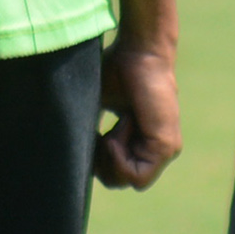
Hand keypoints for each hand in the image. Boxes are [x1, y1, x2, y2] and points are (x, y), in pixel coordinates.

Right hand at [93, 40, 181, 189]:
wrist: (140, 53)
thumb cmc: (118, 71)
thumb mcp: (97, 106)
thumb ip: (90, 132)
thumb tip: (68, 153)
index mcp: (141, 139)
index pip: (115, 171)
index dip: (96, 159)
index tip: (94, 132)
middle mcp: (155, 148)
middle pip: (118, 180)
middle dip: (101, 160)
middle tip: (103, 130)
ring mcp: (164, 150)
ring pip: (126, 180)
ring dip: (112, 153)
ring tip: (118, 122)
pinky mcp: (166, 147)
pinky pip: (135, 176)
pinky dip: (119, 156)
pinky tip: (121, 127)